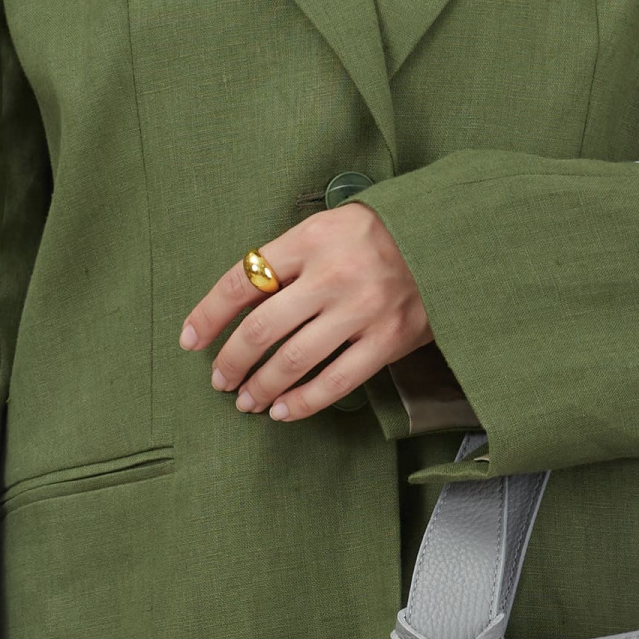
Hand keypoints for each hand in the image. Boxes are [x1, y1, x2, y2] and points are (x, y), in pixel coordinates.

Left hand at [178, 204, 430, 420]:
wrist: (449, 240)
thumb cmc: (379, 235)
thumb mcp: (328, 227)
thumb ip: (289, 259)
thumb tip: (240, 303)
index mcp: (310, 239)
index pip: (242, 280)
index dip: (208, 315)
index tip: (189, 340)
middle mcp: (332, 275)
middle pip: (261, 328)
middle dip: (231, 361)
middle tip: (219, 380)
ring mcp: (361, 310)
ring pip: (293, 360)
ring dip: (261, 386)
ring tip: (246, 401)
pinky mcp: (388, 340)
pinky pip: (336, 382)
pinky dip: (302, 402)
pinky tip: (282, 411)